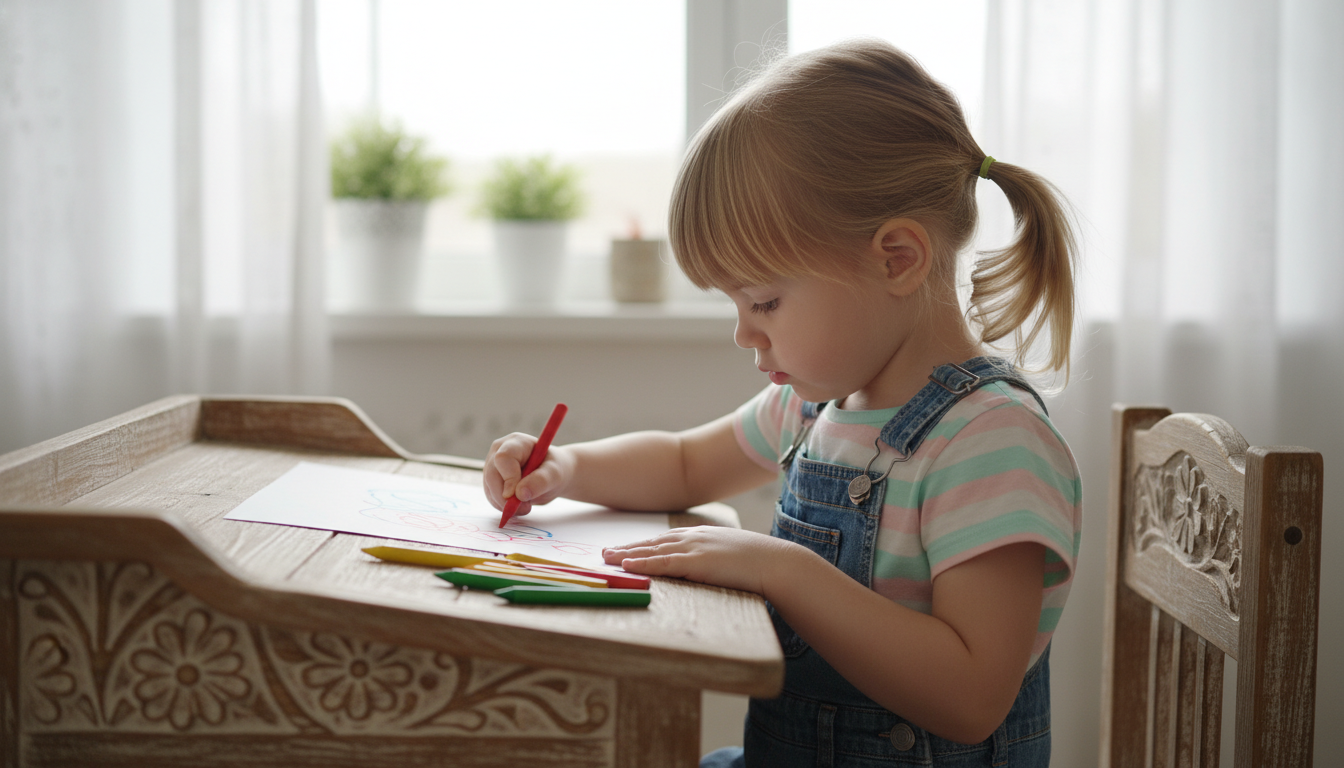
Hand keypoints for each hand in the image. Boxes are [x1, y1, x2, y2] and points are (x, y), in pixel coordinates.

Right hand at [483, 433, 574, 515]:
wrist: (551, 475)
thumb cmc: (554, 470)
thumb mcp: (555, 474)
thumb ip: (541, 481)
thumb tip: (520, 494)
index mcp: (516, 442)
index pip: (504, 457)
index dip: (508, 478)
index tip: (519, 496)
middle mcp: (500, 450)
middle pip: (492, 475)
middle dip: (506, 497)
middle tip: (526, 508)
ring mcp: (492, 465)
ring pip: (490, 489)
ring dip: (505, 504)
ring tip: (526, 506)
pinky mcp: (491, 480)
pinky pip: (491, 497)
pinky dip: (503, 506)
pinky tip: (518, 505)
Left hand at [602, 526, 803, 594]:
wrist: (778, 564)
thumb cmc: (760, 564)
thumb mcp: (733, 557)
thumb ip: (716, 560)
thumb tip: (709, 569)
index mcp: (703, 536)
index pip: (665, 539)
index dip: (643, 544)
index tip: (626, 548)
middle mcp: (695, 537)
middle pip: (653, 542)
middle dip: (628, 547)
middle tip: (605, 552)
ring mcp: (696, 548)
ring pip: (653, 551)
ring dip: (627, 554)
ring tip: (607, 558)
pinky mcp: (698, 562)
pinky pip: (664, 563)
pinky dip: (644, 564)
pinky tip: (628, 565)